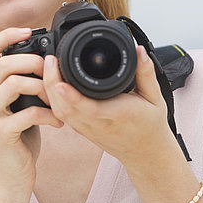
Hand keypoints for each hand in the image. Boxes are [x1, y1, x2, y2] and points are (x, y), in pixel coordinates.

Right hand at [0, 28, 63, 193]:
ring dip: (43, 88)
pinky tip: (58, 122)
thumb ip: (20, 84)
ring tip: (56, 101)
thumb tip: (44, 59)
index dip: (7, 35)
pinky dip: (49, 115)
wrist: (12, 178)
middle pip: (4, 63)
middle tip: (52, 74)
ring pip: (14, 83)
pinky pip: (28, 112)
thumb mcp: (16, 106)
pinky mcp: (0, 133)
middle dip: (34, 63)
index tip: (29, 31)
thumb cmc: (19, 139)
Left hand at [43, 45, 180, 172]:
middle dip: (53, 84)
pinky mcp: (80, 129)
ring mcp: (87, 128)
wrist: (144, 152)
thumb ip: (146, 73)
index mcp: (119, 115)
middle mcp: (99, 124)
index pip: (91, 108)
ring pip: (60, 112)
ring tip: (48, 66)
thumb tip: (139, 50)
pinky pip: (61, 115)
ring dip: (49, 91)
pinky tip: (49, 81)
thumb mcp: (155, 98)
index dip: (73, 97)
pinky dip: (52, 99)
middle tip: (50, 60)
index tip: (61, 83)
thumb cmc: (150, 124)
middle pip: (68, 108)